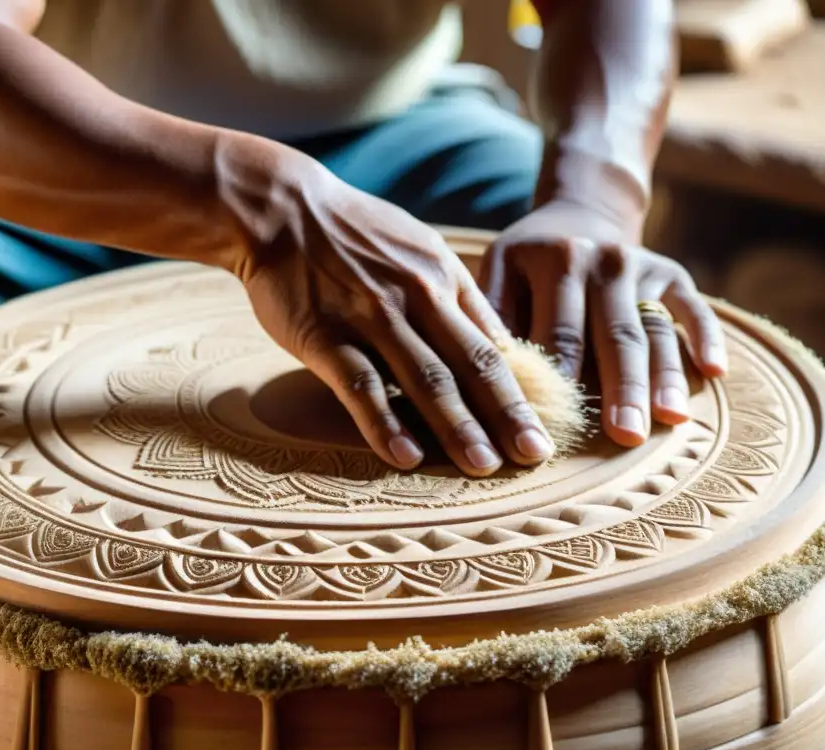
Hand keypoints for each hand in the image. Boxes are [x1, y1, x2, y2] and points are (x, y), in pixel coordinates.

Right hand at [234, 159, 556, 476]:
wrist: (282, 208)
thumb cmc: (354, 233)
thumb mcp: (421, 246)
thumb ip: (461, 295)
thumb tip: (501, 342)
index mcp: (443, 278)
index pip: (493, 344)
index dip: (522, 390)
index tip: (542, 428)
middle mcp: (417, 298)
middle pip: (472, 364)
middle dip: (507, 414)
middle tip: (534, 456)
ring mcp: (372, 318)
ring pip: (426, 378)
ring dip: (458, 426)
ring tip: (483, 466)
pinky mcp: (325, 336)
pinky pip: (361, 384)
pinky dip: (385, 422)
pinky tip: (405, 456)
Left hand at [481, 199, 726, 447]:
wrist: (578, 215)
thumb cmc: (528, 263)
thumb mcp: (499, 272)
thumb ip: (494, 319)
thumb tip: (491, 379)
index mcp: (555, 261)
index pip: (559, 332)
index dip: (560, 380)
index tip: (562, 424)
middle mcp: (603, 260)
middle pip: (613, 335)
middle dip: (620, 388)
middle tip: (624, 436)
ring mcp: (642, 266)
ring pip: (655, 330)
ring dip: (664, 376)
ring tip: (669, 420)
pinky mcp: (673, 273)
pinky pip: (694, 309)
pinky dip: (707, 338)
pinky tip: (713, 372)